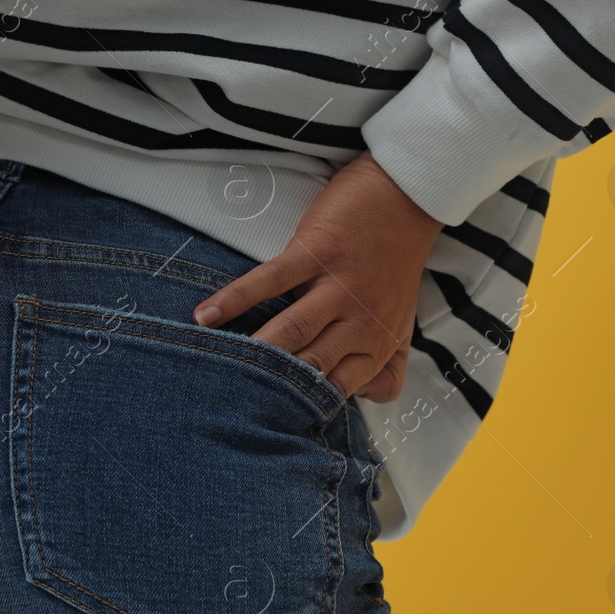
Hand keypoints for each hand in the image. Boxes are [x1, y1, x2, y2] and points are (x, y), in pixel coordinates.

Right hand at [191, 150, 443, 403]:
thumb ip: (385, 366)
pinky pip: (269, 281)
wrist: (408, 195)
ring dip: (254, 352)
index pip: (335, 389)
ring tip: (219, 368)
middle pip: (309, 366)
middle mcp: (360, 320)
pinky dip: (235, 299)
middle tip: (231, 402)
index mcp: (377, 343)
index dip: (301, 406)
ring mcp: (338, 285)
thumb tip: (358, 400)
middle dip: (274, 387)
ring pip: (291, 331)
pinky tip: (206, 315)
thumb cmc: (396, 262)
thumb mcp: (401, 322)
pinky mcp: (316, 251)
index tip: (266, 418)